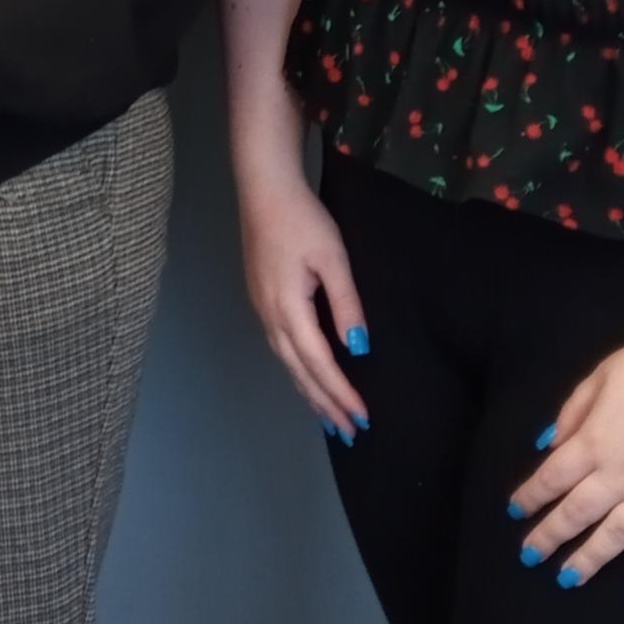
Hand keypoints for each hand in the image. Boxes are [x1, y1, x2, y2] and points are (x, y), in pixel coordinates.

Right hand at [237, 178, 368, 436]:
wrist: (264, 190)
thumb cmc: (302, 219)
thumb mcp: (333, 258)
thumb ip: (346, 304)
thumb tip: (359, 349)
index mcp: (288, 309)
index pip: (318, 363)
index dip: (340, 393)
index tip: (362, 419)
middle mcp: (270, 317)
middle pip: (299, 372)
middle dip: (325, 404)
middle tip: (349, 433)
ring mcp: (262, 310)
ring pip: (287, 364)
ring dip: (310, 392)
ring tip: (330, 418)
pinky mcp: (261, 300)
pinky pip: (281, 350)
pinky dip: (299, 372)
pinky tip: (308, 377)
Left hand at [509, 323, 623, 593]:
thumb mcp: (602, 375)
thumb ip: (573, 412)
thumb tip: (547, 445)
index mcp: (596, 441)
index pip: (552, 478)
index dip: (531, 498)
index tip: (515, 513)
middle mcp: (623, 474)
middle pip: (577, 513)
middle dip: (549, 537)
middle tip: (530, 556)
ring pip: (618, 535)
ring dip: (590, 559)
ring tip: (568, 579)